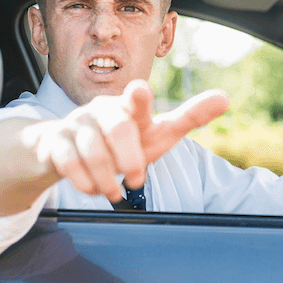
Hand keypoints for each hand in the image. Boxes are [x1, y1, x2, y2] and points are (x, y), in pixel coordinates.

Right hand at [25, 80, 228, 201]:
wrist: (68, 149)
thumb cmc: (123, 140)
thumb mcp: (158, 131)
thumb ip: (190, 116)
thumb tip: (226, 97)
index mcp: (130, 107)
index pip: (137, 99)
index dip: (139, 98)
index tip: (139, 92)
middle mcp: (102, 110)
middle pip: (117, 128)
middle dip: (129, 159)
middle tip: (137, 178)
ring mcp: (76, 124)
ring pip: (92, 149)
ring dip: (107, 177)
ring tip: (116, 191)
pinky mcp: (56, 143)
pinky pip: (67, 162)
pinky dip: (84, 182)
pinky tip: (94, 189)